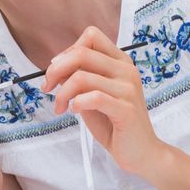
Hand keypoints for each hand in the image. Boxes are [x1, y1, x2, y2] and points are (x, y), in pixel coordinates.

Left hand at [44, 26, 161, 173]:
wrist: (141, 152)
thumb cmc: (114, 123)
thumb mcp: (92, 94)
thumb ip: (79, 77)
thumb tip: (55, 66)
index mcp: (120, 61)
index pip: (91, 36)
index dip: (68, 51)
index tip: (58, 71)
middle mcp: (126, 70)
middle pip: (82, 53)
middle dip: (56, 70)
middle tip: (48, 88)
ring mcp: (128, 89)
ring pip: (82, 76)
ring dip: (63, 93)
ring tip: (61, 107)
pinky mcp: (126, 109)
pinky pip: (94, 97)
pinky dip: (77, 103)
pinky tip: (74, 111)